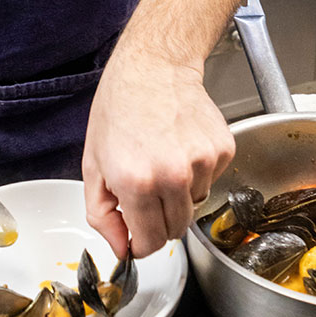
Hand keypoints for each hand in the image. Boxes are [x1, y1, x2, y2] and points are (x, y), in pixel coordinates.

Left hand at [82, 47, 234, 258]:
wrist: (153, 67)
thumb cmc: (119, 108)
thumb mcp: (93, 164)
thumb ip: (102, 215)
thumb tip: (121, 249)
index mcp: (136, 182)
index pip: (149, 242)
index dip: (140, 243)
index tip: (136, 234)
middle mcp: (173, 175)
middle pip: (175, 230)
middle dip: (158, 220)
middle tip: (146, 191)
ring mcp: (202, 162)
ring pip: (195, 206)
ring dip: (179, 194)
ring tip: (163, 159)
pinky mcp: (222, 150)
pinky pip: (210, 182)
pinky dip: (196, 173)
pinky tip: (180, 145)